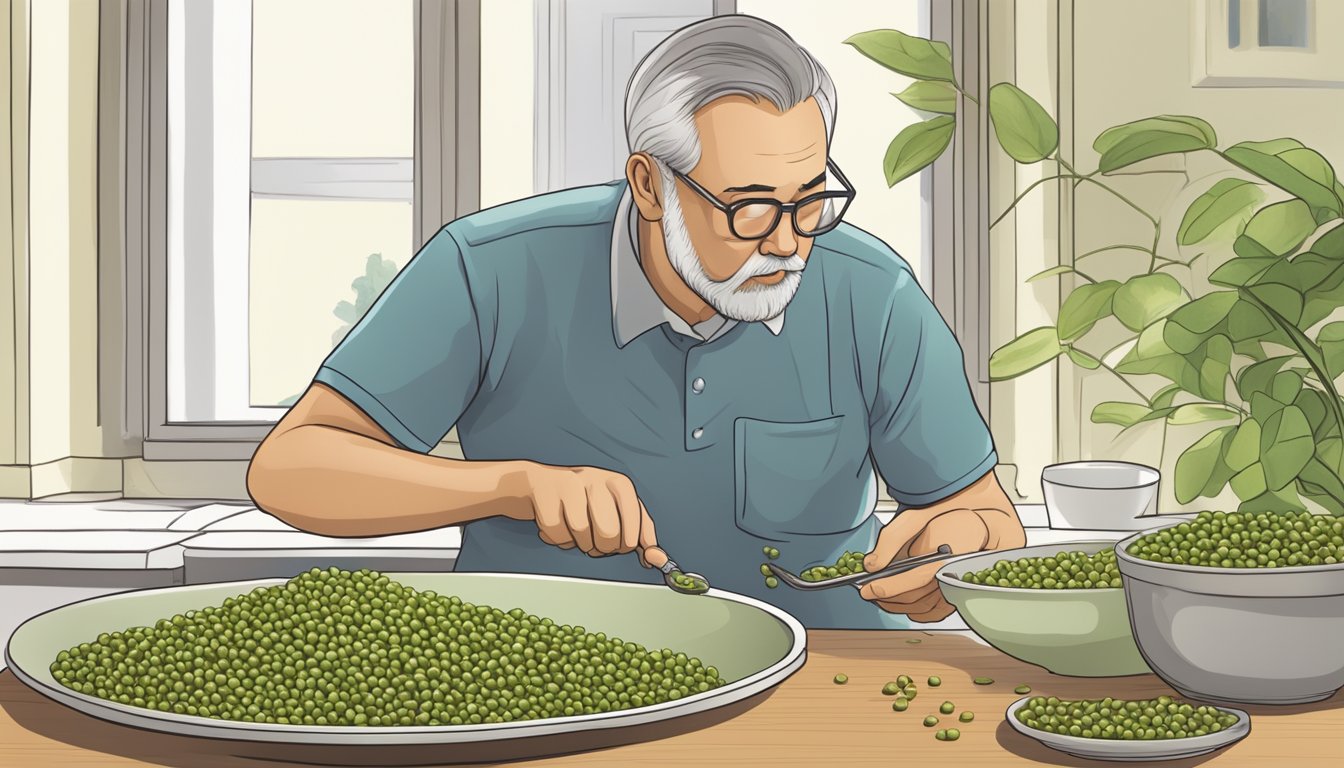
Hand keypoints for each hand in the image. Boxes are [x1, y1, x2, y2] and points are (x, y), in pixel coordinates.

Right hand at [505, 462, 663, 564]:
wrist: (538, 486)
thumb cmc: (582, 503)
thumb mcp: (616, 513)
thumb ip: (641, 535)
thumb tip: (658, 559)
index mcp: (619, 484)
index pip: (636, 528)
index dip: (626, 544)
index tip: (619, 543)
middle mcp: (597, 479)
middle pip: (610, 535)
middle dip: (601, 547)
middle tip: (594, 538)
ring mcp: (570, 484)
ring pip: (583, 535)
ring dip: (578, 543)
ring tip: (574, 529)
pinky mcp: (546, 493)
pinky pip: (557, 534)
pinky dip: (557, 539)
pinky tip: (556, 525)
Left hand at [858, 505, 1025, 621]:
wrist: (980, 524)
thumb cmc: (947, 519)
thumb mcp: (915, 518)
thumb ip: (892, 539)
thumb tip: (871, 564)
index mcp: (948, 555)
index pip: (914, 578)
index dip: (887, 587)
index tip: (867, 589)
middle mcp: (956, 575)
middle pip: (915, 596)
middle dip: (887, 597)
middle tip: (867, 592)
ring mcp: (958, 588)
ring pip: (923, 608)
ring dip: (897, 606)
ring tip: (880, 598)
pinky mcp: (959, 596)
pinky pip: (935, 613)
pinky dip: (916, 613)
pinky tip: (902, 605)